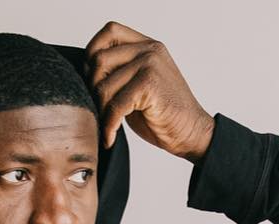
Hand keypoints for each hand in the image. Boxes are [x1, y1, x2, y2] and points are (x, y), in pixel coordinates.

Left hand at [83, 21, 213, 159]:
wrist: (191, 133)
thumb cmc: (164, 114)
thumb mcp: (140, 85)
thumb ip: (120, 72)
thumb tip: (87, 73)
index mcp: (146, 45)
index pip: (110, 32)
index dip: (93, 52)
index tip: (92, 79)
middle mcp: (148, 50)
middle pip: (100, 59)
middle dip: (93, 88)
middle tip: (101, 109)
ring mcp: (150, 64)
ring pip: (105, 85)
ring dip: (102, 111)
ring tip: (109, 125)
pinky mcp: (149, 84)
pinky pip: (115, 105)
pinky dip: (109, 125)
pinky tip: (111, 136)